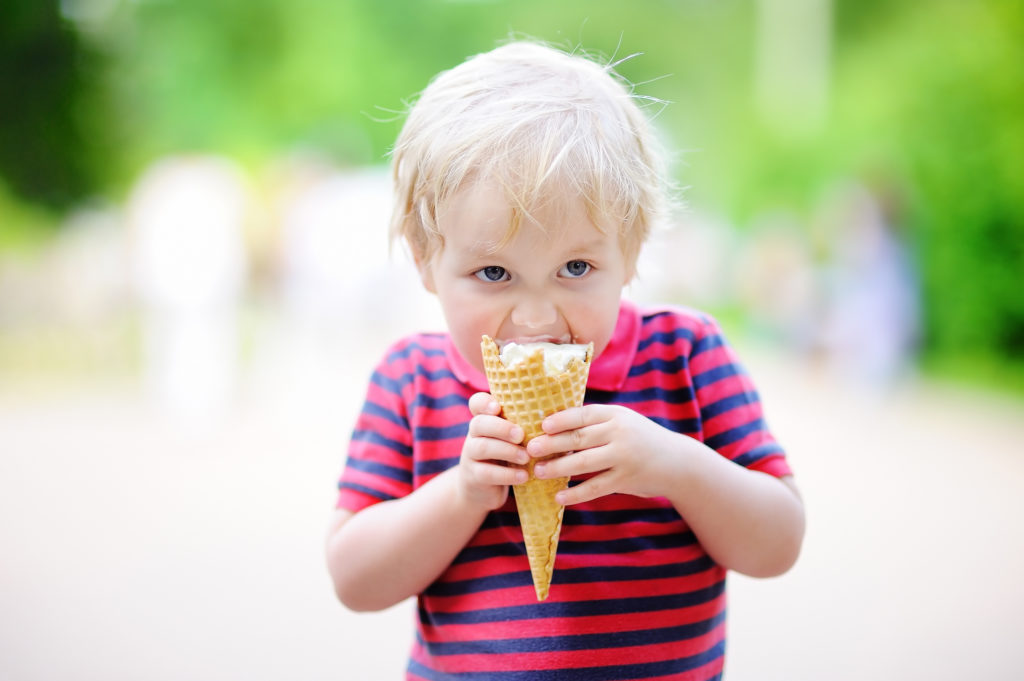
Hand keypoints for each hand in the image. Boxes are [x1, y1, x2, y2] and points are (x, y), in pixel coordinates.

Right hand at [458, 392, 530, 509]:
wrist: (483, 490)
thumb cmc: (508, 458)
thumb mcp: (514, 440)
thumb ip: (528, 427)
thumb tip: (563, 417)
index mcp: (486, 420)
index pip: (476, 403)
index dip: (484, 403)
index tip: (498, 407)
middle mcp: (474, 435)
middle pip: (478, 423)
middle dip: (501, 428)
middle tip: (521, 435)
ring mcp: (470, 455)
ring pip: (481, 447)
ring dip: (506, 451)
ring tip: (526, 457)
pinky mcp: (473, 476)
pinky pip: (486, 473)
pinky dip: (506, 475)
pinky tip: (523, 476)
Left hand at [528, 404, 688, 504]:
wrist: (678, 462)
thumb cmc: (641, 440)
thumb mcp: (624, 422)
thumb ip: (597, 422)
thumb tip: (556, 424)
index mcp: (616, 415)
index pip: (582, 414)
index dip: (560, 420)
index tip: (541, 426)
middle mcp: (619, 433)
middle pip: (578, 438)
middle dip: (551, 444)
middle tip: (530, 449)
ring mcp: (623, 457)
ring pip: (583, 463)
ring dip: (558, 468)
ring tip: (539, 472)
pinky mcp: (626, 479)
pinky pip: (595, 487)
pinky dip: (575, 493)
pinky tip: (559, 497)